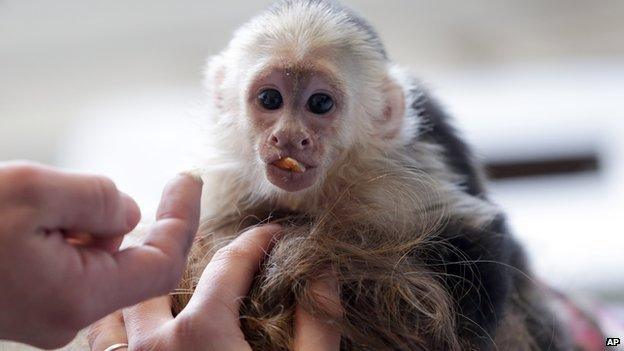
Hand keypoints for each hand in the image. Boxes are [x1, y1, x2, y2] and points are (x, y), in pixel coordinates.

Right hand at [0, 162, 202, 348]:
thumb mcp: (32, 192)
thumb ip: (98, 200)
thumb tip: (131, 214)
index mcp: (79, 295)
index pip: (163, 264)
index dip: (183, 220)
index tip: (190, 181)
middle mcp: (68, 317)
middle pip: (133, 262)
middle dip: (127, 220)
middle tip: (117, 188)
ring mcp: (49, 316)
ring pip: (101, 262)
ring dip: (91, 227)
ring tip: (44, 208)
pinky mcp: (34, 307)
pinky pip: (74, 269)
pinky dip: (72, 239)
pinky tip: (37, 224)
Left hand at [88, 225, 341, 350]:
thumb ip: (318, 322)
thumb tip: (324, 273)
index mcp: (202, 334)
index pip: (230, 264)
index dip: (257, 241)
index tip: (273, 234)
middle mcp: (153, 345)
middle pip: (158, 272)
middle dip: (181, 239)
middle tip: (200, 223)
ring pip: (115, 307)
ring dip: (138, 286)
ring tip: (159, 272)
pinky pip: (99, 347)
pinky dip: (112, 327)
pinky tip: (134, 324)